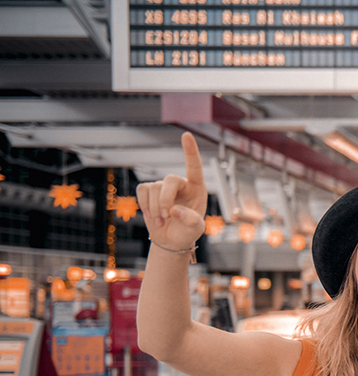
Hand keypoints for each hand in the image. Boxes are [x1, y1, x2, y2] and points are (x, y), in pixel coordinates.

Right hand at [135, 132, 206, 250]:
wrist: (172, 240)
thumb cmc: (187, 232)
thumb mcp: (195, 229)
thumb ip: (190, 220)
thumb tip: (174, 210)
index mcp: (197, 188)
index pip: (194, 167)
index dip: (190, 151)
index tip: (186, 135)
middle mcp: (181, 184)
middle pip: (169, 180)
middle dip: (165, 199)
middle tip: (166, 217)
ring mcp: (164, 186)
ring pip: (154, 188)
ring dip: (155, 209)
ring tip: (161, 222)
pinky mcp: (149, 191)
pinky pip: (142, 190)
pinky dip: (144, 204)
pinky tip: (151, 215)